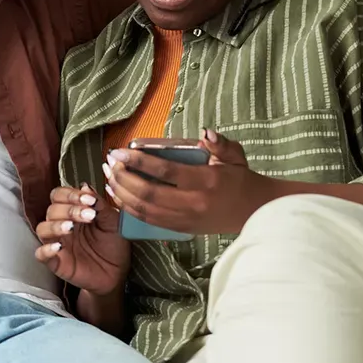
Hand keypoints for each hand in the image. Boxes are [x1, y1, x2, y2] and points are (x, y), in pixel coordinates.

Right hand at [35, 182, 130, 294]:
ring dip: (55, 225)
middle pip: (52, 210)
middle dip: (69, 210)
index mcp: (73, 212)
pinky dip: (46, 250)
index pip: (60, 196)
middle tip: (89, 215)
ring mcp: (57, 243)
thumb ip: (99, 204)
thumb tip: (85, 186)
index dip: (71, 195)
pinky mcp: (56, 262)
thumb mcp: (112, 221)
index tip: (89, 200)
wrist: (118, 272)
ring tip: (71, 227)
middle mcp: (62, 225)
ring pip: (42, 229)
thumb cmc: (114, 244)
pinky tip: (59, 247)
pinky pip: (40, 254)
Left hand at [103, 130, 279, 236]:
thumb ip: (219, 143)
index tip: (119, 153)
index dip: (139, 162)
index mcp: (206, 181)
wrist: (253, 211)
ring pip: (145, 210)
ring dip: (122, 194)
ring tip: (109, 178)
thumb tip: (205, 133)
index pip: (165, 171)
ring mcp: (185, 219)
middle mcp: (193, 202)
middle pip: (148, 193)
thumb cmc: (240, 179)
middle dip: (123, 178)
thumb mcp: (235, 156)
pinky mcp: (181, 229)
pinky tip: (118, 196)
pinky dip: (130, 209)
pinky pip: (149, 221)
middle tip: (110, 164)